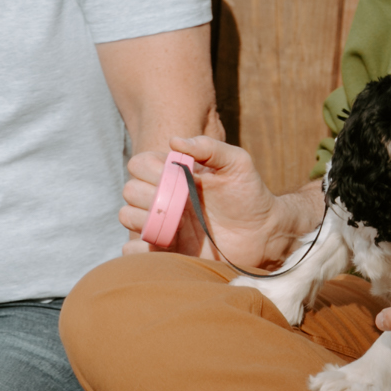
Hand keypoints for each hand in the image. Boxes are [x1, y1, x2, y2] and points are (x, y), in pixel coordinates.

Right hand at [119, 136, 289, 264]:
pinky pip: (134, 250)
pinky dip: (139, 249)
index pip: (139, 164)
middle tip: (179, 204)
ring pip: (127, 216)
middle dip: (147, 195)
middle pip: (130, 190)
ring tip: (176, 225)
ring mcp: (163, 224)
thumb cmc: (250, 194)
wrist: (263, 233)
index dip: (149, 169)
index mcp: (174, 175)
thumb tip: (174, 140)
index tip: (173, 177)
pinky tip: (167, 244)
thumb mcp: (236, 163)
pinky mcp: (167, 250)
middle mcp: (163, 197)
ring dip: (143, 219)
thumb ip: (209, 147)